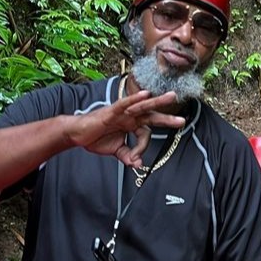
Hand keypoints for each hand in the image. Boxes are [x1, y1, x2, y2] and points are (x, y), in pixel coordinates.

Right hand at [67, 86, 184, 168]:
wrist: (77, 135)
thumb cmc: (96, 139)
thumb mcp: (116, 150)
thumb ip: (129, 156)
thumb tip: (138, 165)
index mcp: (132, 125)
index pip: (146, 134)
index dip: (142, 148)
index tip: (134, 159)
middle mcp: (130, 117)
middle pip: (152, 114)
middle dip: (167, 117)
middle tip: (182, 120)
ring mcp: (122, 112)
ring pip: (143, 106)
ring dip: (157, 101)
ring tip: (171, 96)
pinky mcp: (111, 111)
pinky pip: (125, 104)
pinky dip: (135, 99)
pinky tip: (145, 94)